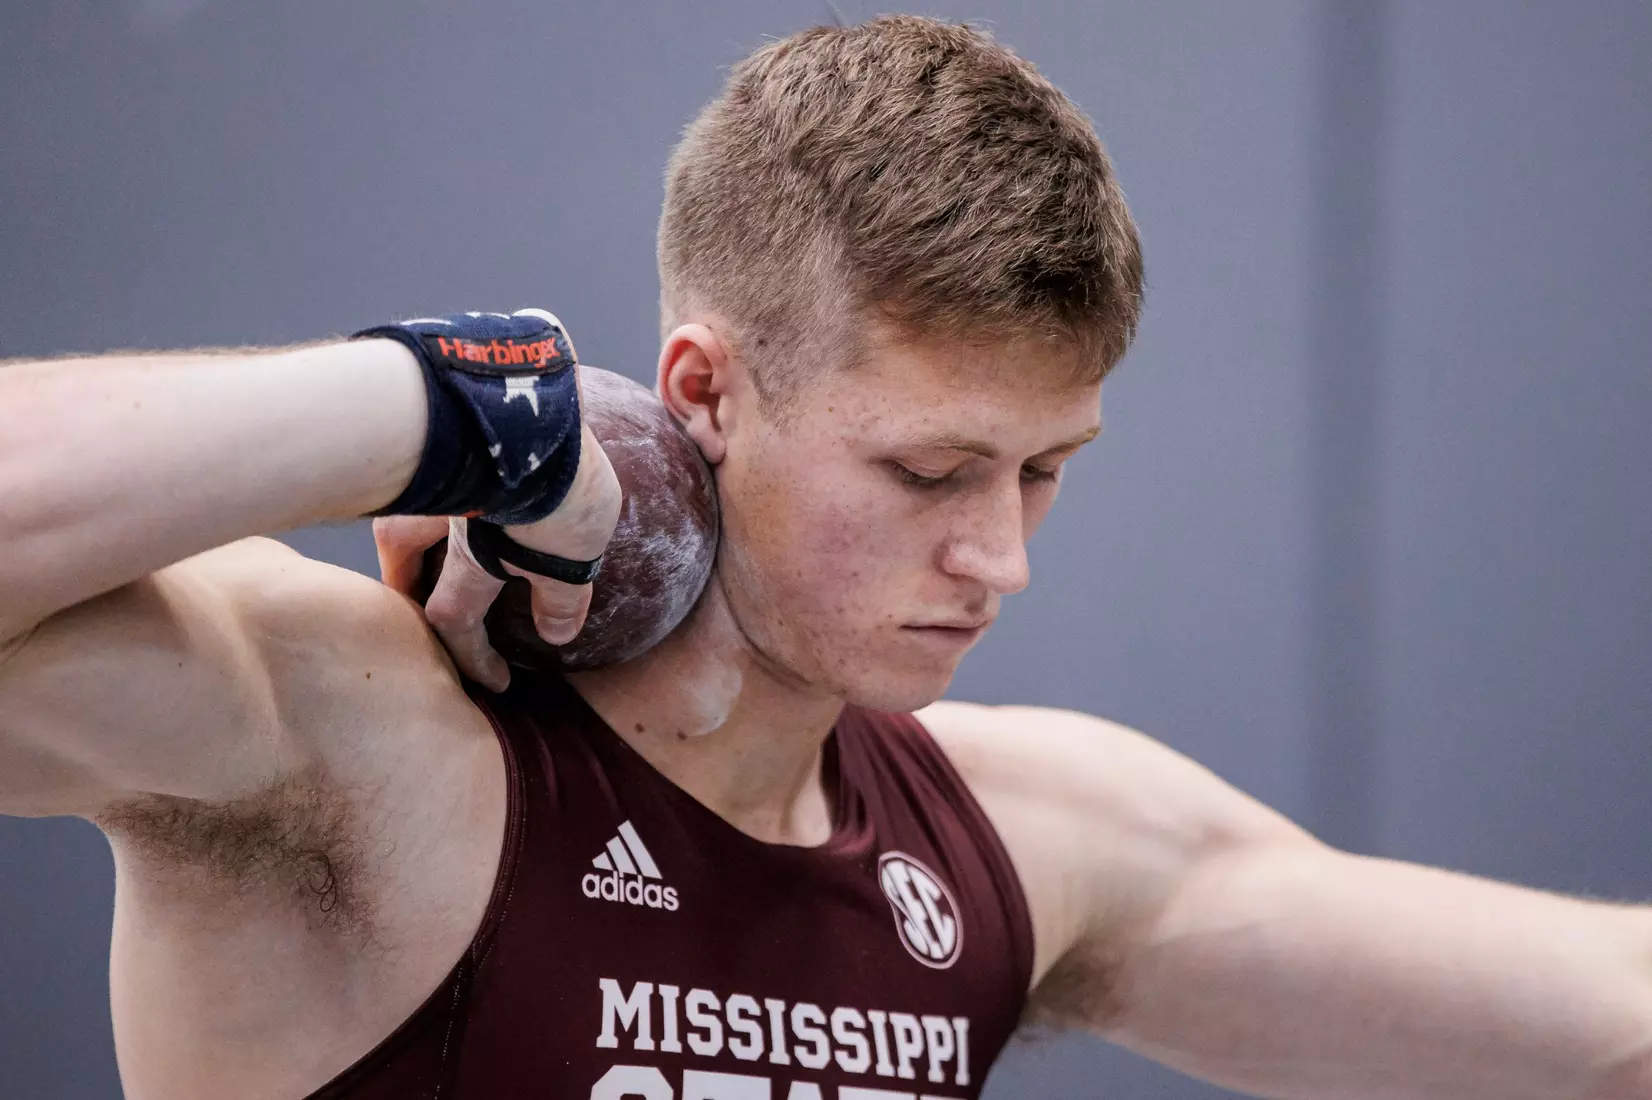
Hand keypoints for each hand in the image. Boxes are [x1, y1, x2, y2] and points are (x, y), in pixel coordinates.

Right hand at [374, 418, 621, 690]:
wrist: (531, 404)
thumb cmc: (553, 484)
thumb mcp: (571, 551)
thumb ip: (561, 594)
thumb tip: (556, 635)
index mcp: (471, 557)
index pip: (454, 619)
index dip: (471, 655)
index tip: (493, 680)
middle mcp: (441, 514)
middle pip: (401, 552)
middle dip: (407, 577)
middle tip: (417, 592)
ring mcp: (444, 465)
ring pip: (407, 499)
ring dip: (416, 519)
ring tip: (430, 528)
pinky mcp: (455, 421)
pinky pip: (438, 453)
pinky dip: (443, 470)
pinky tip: (467, 465)